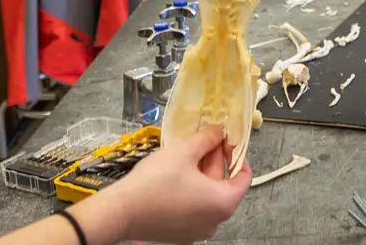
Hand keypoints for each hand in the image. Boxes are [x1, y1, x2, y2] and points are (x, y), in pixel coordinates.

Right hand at [81, 127, 250, 243]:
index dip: (237, 155)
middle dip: (214, 161)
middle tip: (203, 141)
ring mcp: (197, 231)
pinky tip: (176, 175)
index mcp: (223, 203)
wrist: (121, 211)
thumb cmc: (154, 184)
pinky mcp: (180, 233)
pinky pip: (194, 208)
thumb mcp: (184, 152)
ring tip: (186, 155)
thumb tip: (218, 131)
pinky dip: (190, 191)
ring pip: (207, 196)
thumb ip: (207, 139)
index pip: (244, 177)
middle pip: (223, 186)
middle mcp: (214, 222)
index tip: (226, 142)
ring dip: (201, 174)